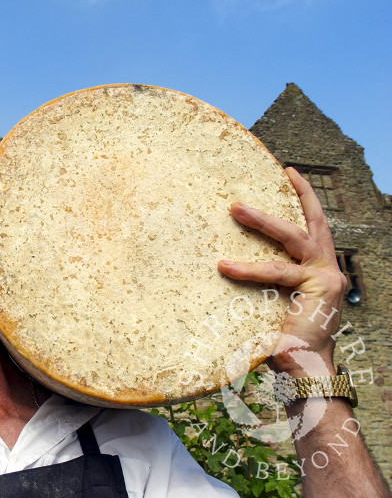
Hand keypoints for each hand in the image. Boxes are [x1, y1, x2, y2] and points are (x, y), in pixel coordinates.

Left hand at [217, 167, 345, 377]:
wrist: (304, 370)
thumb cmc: (282, 339)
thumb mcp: (270, 304)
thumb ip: (259, 284)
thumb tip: (216, 265)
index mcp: (319, 270)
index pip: (311, 226)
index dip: (302, 199)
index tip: (289, 174)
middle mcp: (327, 269)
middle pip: (310, 223)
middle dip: (293, 196)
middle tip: (273, 175)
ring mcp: (327, 277)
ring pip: (294, 238)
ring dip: (264, 220)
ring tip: (236, 208)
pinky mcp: (321, 287)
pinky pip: (277, 272)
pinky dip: (249, 268)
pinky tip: (224, 265)